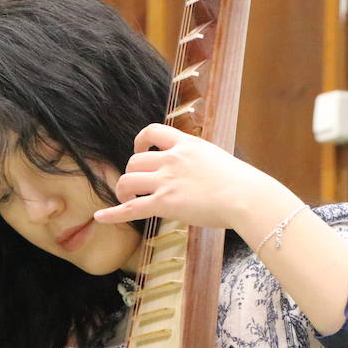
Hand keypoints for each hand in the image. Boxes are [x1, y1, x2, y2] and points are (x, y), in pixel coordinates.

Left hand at [95, 123, 295, 231]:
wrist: (246, 196)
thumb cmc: (242, 183)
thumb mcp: (218, 159)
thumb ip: (201, 160)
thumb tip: (199, 170)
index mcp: (186, 144)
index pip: (153, 131)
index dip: (141, 140)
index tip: (140, 150)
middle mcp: (172, 159)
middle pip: (135, 161)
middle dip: (132, 174)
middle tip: (136, 187)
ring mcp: (167, 181)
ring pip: (128, 181)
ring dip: (123, 191)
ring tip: (126, 200)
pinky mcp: (165, 204)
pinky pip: (131, 208)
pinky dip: (113, 213)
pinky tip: (100, 217)